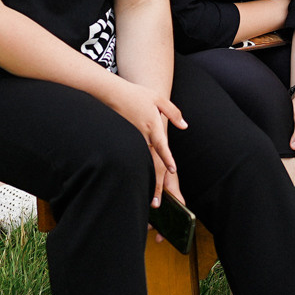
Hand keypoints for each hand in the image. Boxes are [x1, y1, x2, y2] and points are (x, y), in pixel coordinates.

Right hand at [108, 88, 188, 206]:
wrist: (109, 92)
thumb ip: (173, 112)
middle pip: (150, 161)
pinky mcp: (121, 139)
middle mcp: (140, 134)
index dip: (167, 159)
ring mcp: (129, 138)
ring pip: (140, 162)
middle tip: (156, 202)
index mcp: (151, 125)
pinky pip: (130, 156)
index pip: (161, 146)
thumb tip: (184, 126)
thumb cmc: (136, 94)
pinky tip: (135, 181)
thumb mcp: (158, 99)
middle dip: (154, 183)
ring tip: (148, 198)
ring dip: (144, 179)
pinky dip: (134, 169)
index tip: (173, 171)